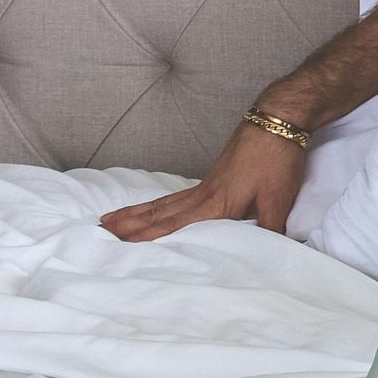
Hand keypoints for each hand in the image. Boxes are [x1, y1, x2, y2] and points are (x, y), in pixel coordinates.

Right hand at [97, 116, 306, 242]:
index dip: (146, 238)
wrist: (277, 120)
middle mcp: (203, 194)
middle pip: (158, 213)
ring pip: (163, 203)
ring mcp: (205, 184)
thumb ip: (268, 229)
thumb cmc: (277, 159)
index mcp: (215, 203)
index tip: (119, 245)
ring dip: (136, 213)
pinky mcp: (211, 176)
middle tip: (98, 233)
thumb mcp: (278, 200)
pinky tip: (154, 208)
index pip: (173, 226)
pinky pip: (176, 196)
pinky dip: (158, 204)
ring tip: (111, 220)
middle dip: (128, 225)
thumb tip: (267, 257)